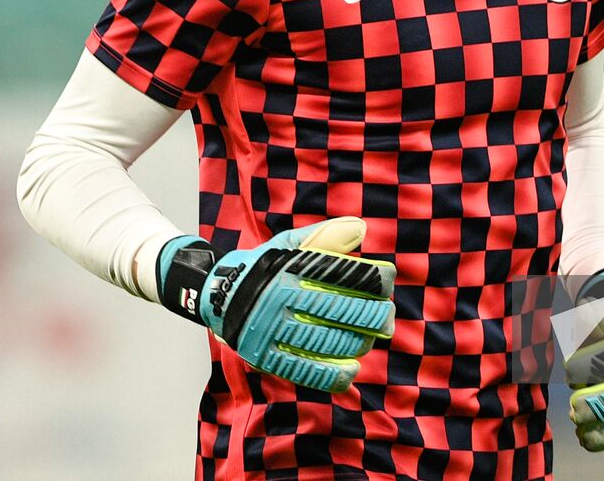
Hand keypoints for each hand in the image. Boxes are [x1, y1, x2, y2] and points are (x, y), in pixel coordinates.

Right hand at [157, 217, 394, 392]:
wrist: (215, 293)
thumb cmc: (263, 267)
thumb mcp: (287, 244)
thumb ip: (324, 236)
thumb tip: (361, 228)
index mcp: (287, 267)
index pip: (339, 272)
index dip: (371, 277)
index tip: (388, 279)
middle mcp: (277, 297)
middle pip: (337, 310)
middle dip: (372, 315)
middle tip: (388, 317)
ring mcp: (269, 328)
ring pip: (324, 341)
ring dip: (357, 344)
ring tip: (372, 340)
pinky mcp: (263, 354)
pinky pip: (302, 369)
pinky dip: (330, 374)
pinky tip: (351, 371)